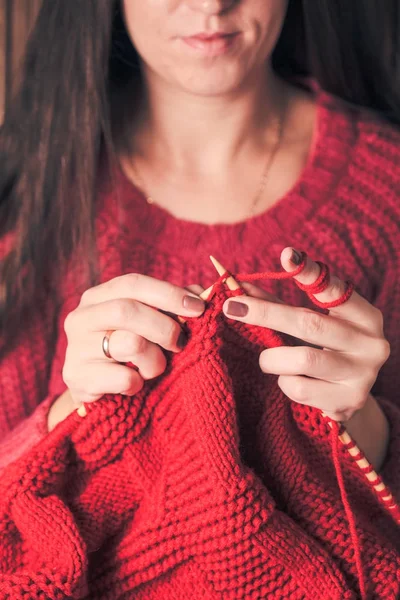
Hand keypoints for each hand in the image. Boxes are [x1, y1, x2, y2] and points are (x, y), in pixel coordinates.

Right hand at [61, 274, 204, 407]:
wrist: (97, 392)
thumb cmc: (128, 351)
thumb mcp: (147, 323)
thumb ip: (172, 305)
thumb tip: (200, 292)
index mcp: (97, 297)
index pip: (133, 284)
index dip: (168, 293)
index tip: (198, 307)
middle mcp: (80, 318)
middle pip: (127, 310)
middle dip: (164, 327)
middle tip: (180, 343)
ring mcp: (75, 349)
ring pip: (130, 344)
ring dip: (155, 360)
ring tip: (154, 368)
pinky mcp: (78, 379)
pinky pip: (125, 378)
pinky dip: (139, 384)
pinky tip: (135, 385)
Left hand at [222, 247, 390, 422]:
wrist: (346, 395)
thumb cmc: (323, 349)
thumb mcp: (310, 323)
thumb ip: (279, 303)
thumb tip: (237, 285)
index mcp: (366, 316)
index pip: (335, 290)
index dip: (310, 273)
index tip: (287, 255)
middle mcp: (371, 344)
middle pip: (310, 323)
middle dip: (266, 313)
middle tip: (232, 306)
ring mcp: (362, 375)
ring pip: (302, 360)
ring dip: (272, 358)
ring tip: (267, 359)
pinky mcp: (347, 402)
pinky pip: (299, 388)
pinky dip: (283, 382)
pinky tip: (289, 380)